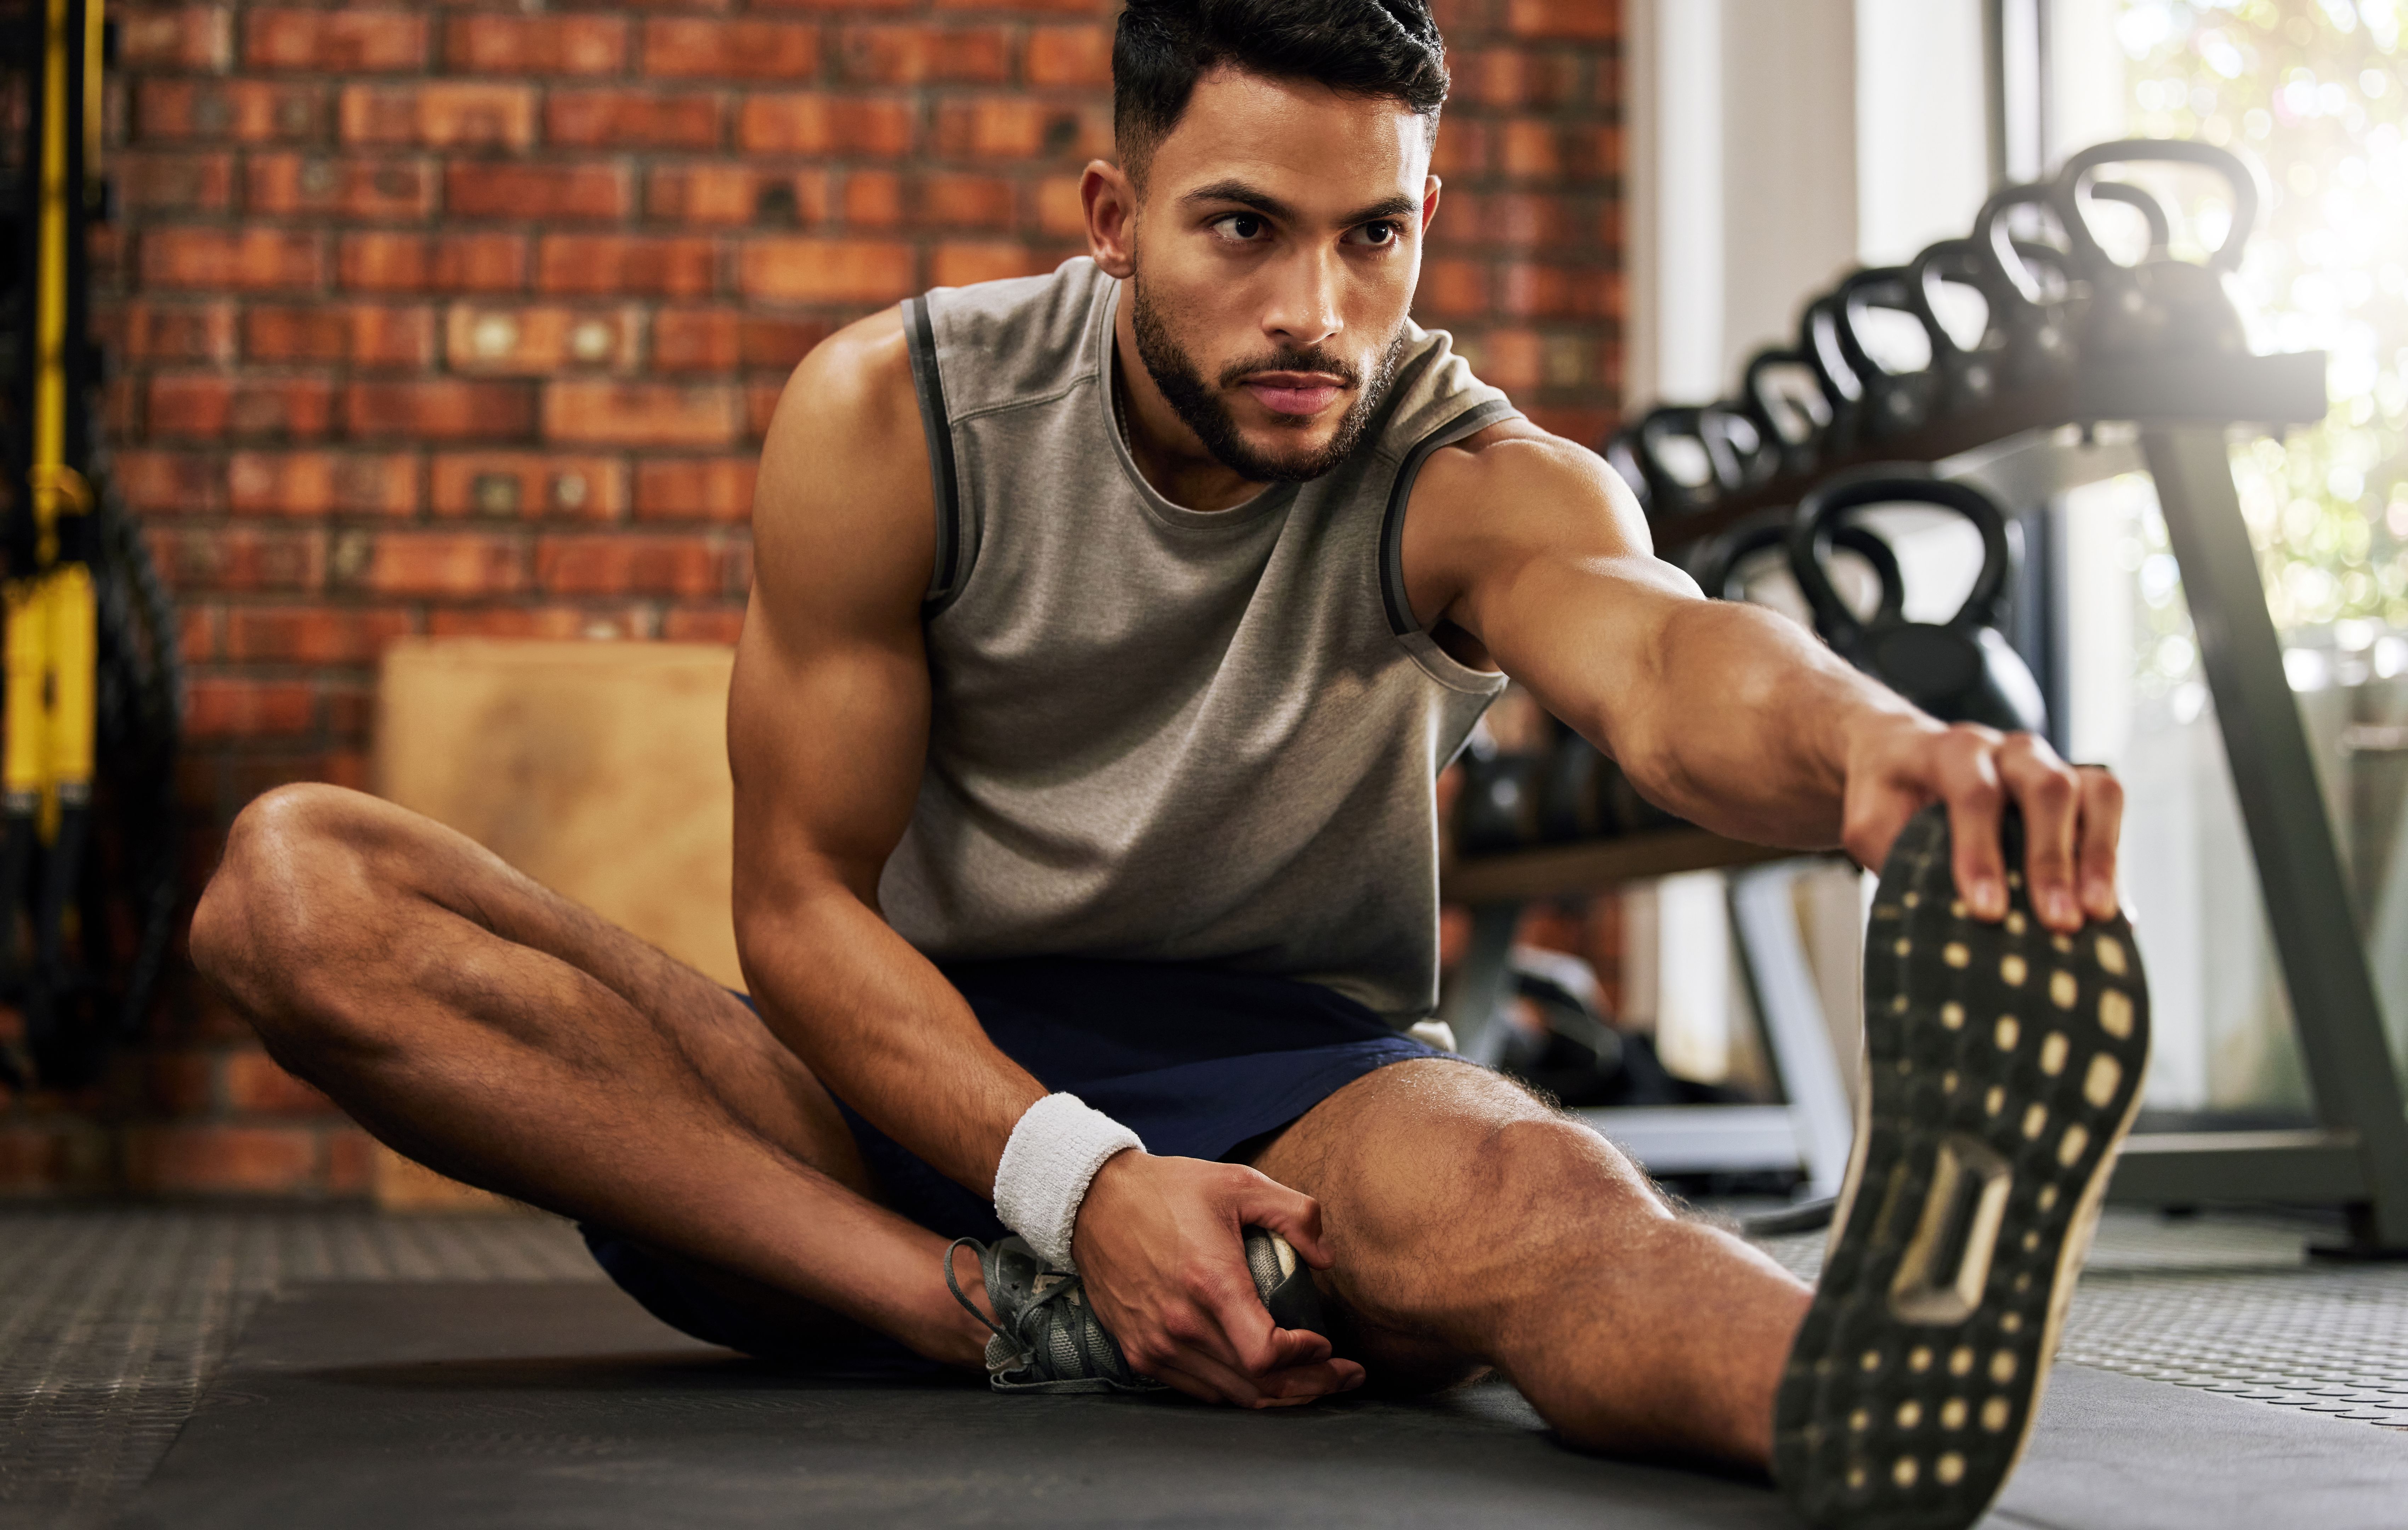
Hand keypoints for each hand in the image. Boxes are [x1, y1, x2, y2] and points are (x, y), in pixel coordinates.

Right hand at [1071, 1149, 1365, 1407]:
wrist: (1095, 1202)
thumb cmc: (1168, 1191)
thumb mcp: (1239, 1183)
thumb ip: (1294, 1214)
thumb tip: (1325, 1259)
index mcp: (1210, 1281)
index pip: (1265, 1353)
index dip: (1304, 1359)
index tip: (1323, 1343)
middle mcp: (1181, 1323)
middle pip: (1257, 1385)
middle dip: (1310, 1386)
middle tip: (1341, 1376)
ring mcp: (1158, 1344)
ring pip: (1232, 1395)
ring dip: (1278, 1396)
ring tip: (1311, 1381)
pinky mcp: (1140, 1353)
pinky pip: (1200, 1390)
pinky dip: (1236, 1390)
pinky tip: (1259, 1378)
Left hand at [1840, 716, 2123, 931]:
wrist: (1904, 756)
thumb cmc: (1887, 796)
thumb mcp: (1868, 821)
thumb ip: (1890, 853)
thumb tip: (1933, 908)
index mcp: (1952, 750)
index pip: (1974, 793)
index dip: (1981, 852)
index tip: (1987, 911)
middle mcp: (2008, 749)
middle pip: (2046, 789)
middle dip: (2051, 859)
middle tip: (2057, 922)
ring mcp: (2048, 762)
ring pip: (2092, 792)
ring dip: (2097, 856)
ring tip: (2097, 915)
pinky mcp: (2075, 782)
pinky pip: (2109, 806)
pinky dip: (2111, 855)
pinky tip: (2110, 908)